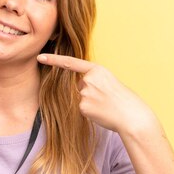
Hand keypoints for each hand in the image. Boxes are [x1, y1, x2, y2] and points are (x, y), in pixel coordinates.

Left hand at [37, 54, 158, 134]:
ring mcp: (85, 94)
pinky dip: (90, 112)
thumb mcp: (110, 81)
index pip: (71, 63)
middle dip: (88, 92)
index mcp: (97, 70)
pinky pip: (82, 109)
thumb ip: (93, 80)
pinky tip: (102, 113)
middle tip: (106, 99)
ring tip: (107, 106)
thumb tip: (80, 87)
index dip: (53, 60)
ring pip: (81, 98)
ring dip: (91, 103)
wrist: (132, 116)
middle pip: (79, 85)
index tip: (40, 57)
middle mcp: (89, 80)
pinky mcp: (83, 107)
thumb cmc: (124, 100)